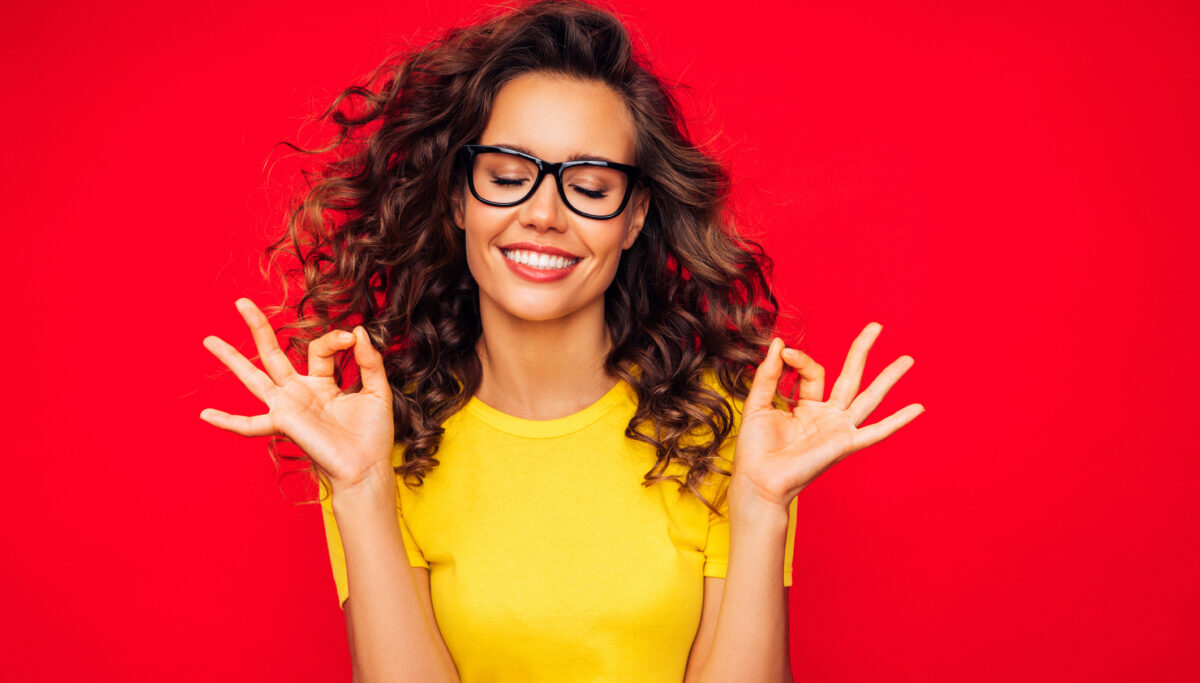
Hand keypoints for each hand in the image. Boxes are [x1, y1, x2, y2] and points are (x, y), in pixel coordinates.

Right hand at [200, 298, 395, 492]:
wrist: (368, 466)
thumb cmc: (373, 434)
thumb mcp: (377, 390)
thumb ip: (369, 360)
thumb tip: (358, 331)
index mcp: (322, 382)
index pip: (319, 348)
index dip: (336, 339)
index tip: (352, 339)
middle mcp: (300, 392)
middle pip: (272, 353)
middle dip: (257, 326)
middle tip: (240, 301)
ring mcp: (288, 407)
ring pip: (254, 377)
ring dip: (231, 358)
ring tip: (208, 339)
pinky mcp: (284, 423)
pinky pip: (250, 425)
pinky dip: (227, 422)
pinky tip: (204, 415)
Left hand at [730, 323, 924, 510]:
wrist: (758, 479)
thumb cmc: (755, 448)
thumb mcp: (758, 403)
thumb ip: (770, 374)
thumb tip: (781, 343)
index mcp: (806, 406)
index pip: (813, 372)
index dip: (801, 359)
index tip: (786, 353)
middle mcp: (826, 416)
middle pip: (850, 377)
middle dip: (862, 351)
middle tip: (876, 326)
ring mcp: (837, 429)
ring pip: (868, 398)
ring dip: (888, 378)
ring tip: (908, 359)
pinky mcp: (844, 444)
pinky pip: (876, 432)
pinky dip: (897, 421)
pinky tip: (918, 409)